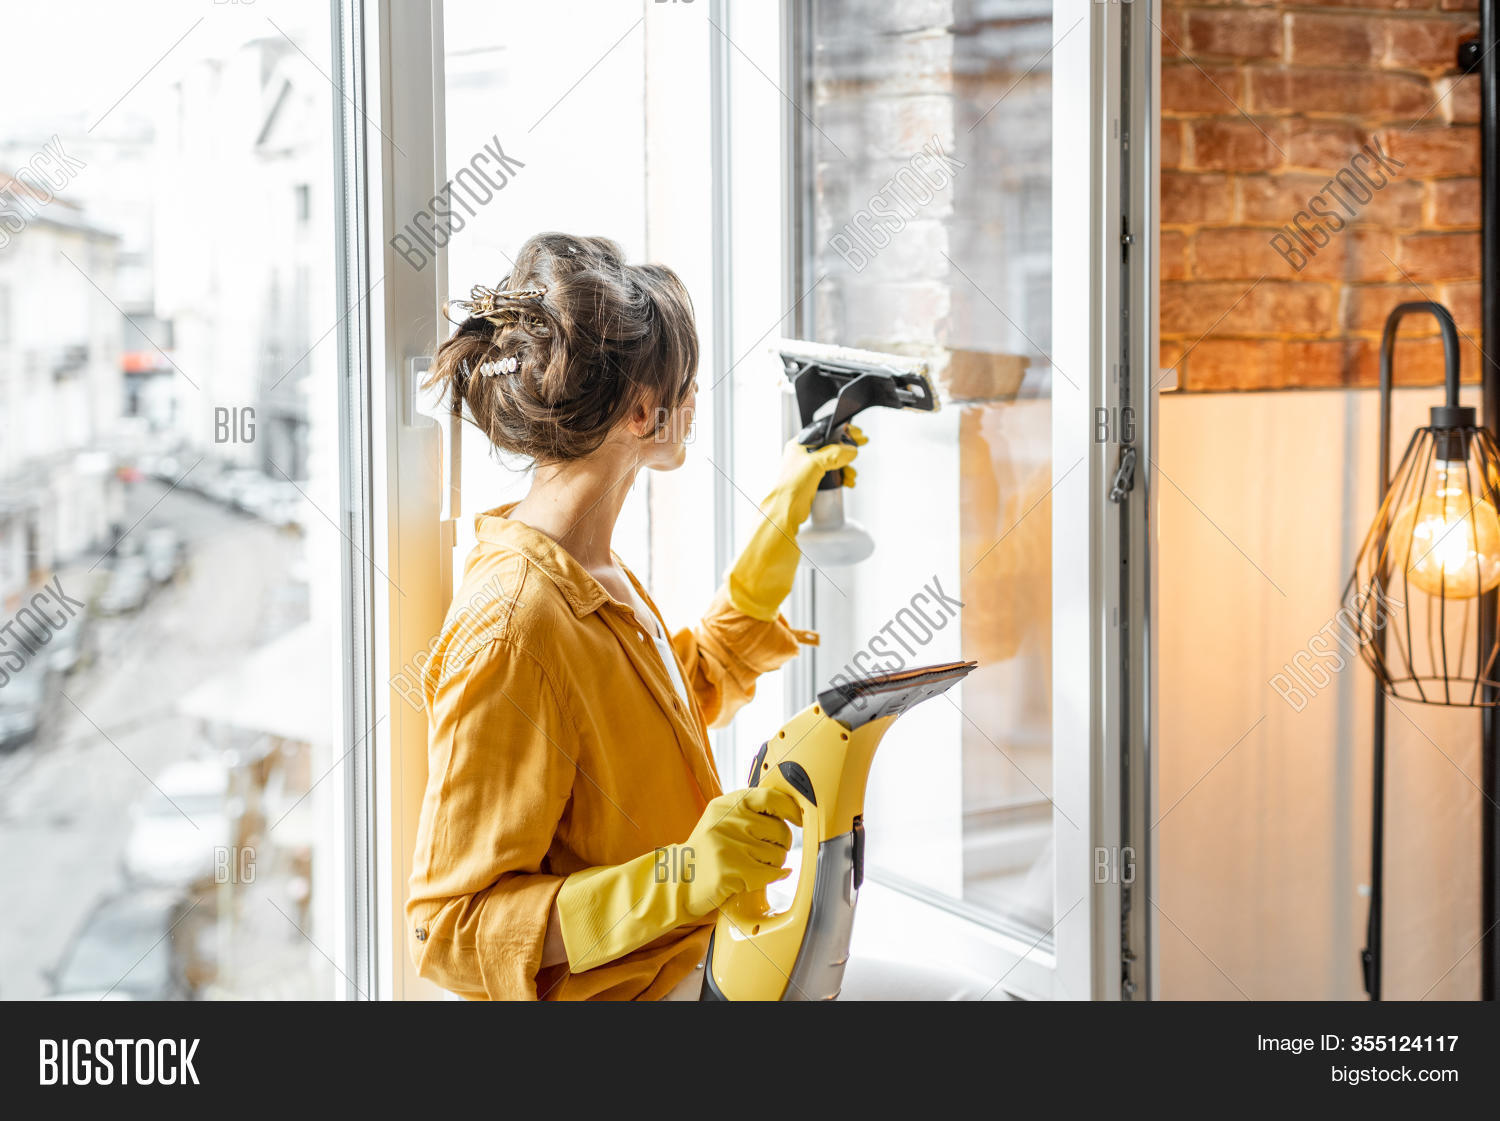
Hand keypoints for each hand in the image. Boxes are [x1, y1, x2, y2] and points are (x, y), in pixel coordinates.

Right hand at [678, 787, 803, 915]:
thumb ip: (750, 811)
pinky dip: (771, 878)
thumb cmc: (708, 851)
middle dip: (781, 845)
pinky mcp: (730, 870)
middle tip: (765, 852)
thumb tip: (792, 810)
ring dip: (773, 865)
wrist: (678, 879)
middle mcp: (728, 821)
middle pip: (781, 831)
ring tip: (753, 866)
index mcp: (728, 804)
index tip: (798, 819)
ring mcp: (728, 845)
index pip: (771, 797)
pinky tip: (758, 878)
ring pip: (778, 856)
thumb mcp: (722, 819)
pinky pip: (770, 874)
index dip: (791, 809)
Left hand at [726, 427, 867, 620]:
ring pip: (833, 463)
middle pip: (830, 447)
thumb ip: (835, 453)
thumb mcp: (816, 463)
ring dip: (845, 468)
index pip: (824, 432)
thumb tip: (850, 450)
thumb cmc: (791, 487)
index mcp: (799, 445)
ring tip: (851, 476)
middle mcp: (802, 456)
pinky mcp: (811, 484)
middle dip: (846, 452)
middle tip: (859, 450)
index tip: (857, 434)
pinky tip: (847, 482)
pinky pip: (831, 476)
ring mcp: (806, 471)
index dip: (842, 431)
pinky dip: (840, 478)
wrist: (784, 513)